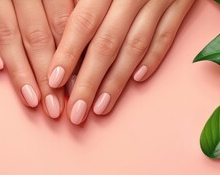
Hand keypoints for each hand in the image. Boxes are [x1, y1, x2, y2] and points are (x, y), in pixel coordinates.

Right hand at [0, 0, 74, 118]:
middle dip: (47, 76)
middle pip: (37, 35)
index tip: (76, 92)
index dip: (70, 61)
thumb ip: (66, 11)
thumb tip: (84, 52)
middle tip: (55, 108)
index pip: (63, 26)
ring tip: (31, 99)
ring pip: (8, 32)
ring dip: (20, 70)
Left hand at [48, 0, 194, 123]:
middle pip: (108, 43)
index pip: (83, 21)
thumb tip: (57, 14)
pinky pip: (167, 33)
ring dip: (118, 81)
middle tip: (74, 113)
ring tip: (101, 108)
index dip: (67, 54)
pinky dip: (154, 57)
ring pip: (137, 45)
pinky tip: (139, 79)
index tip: (52, 82)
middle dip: (88, 81)